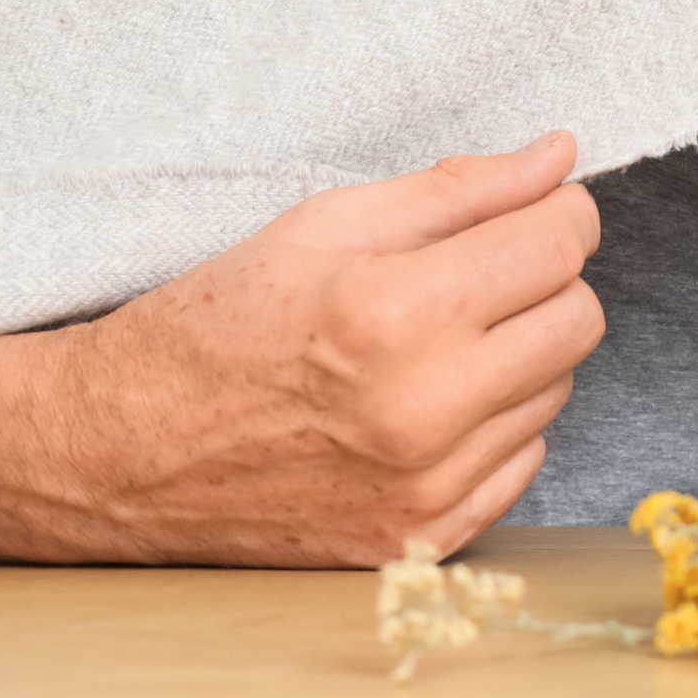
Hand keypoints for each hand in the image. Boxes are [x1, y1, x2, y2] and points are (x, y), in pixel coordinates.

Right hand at [0, 134, 598, 565]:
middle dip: (542, 283)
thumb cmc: (218, 322)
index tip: (534, 211)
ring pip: (557, 390)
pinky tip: (421, 408)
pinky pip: (523, 462)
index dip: (557, 213)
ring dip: (515, 357)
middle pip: (580, 319)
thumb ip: (460, 188)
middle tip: (471, 277)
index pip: (562, 244)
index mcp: (397, 312)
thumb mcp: (324, 224)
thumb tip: (562, 156)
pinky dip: (492, 427)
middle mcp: (424, 409)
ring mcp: (426, 487)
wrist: (118, 453)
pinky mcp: (421, 541)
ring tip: (425, 347)